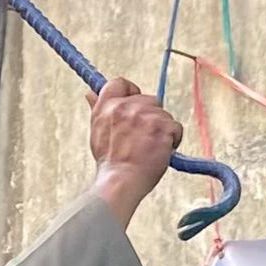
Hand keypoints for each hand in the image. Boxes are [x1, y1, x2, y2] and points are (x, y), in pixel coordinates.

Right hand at [84, 77, 184, 227]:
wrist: (121, 182)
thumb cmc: (110, 163)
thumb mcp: (98, 132)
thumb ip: (97, 110)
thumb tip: (90, 93)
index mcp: (107, 107)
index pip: (120, 83)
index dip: (131, 92)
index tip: (134, 105)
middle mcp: (125, 107)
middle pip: (149, 100)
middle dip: (151, 117)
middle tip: (143, 138)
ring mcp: (145, 115)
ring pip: (164, 114)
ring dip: (162, 130)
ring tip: (150, 148)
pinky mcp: (163, 126)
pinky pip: (175, 128)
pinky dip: (172, 140)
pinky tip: (160, 151)